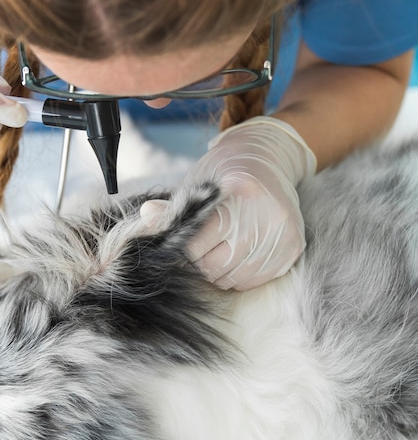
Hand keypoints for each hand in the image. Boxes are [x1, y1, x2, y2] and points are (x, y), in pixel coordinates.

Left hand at [141, 116, 316, 289]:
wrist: (267, 159)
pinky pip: (253, 280)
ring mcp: (283, 235)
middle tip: (198, 247)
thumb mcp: (196, 183)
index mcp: (239, 194)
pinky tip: (237, 253)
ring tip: (217, 248)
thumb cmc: (224, 173)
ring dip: (217, 270)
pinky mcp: (293, 249)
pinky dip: (238, 274)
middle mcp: (266, 216)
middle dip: (198, 262)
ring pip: (232, 278)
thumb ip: (173, 208)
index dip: (181, 248)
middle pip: (214, 266)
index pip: (196, 244)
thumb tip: (146, 218)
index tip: (179, 242)